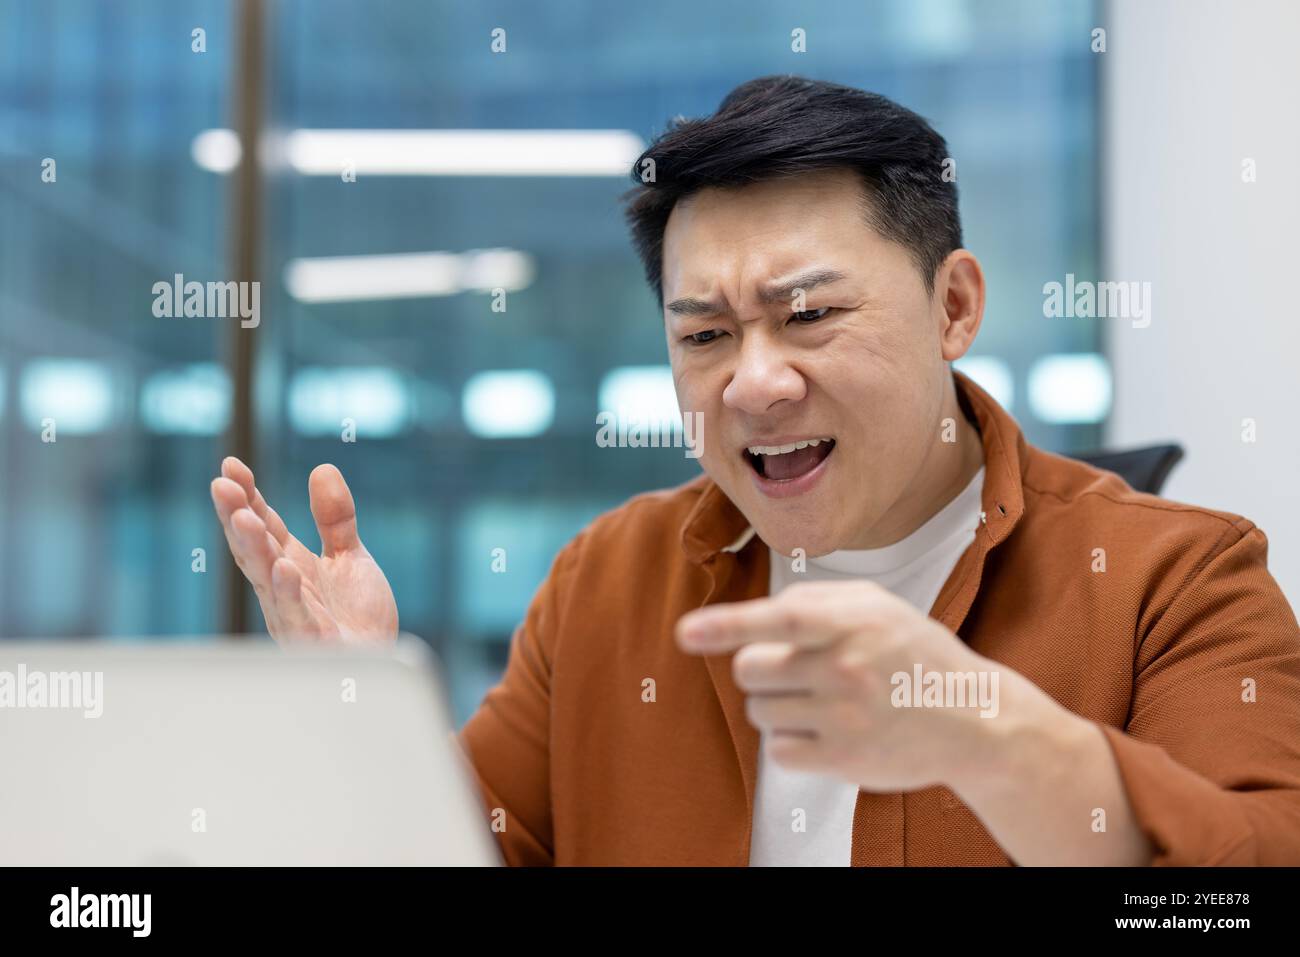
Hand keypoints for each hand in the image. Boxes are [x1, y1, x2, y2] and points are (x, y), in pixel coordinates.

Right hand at [209, 456, 397, 643]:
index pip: (264, 526)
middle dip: (237, 517)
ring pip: (266, 580)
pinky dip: (289, 593)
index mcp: (290, 565)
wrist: (381, 662)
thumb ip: (335, 519)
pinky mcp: (314, 641)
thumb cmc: (357, 618)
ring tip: (244, 516)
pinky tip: (285, 568)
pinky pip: (297, 616)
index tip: (231, 465)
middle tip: (222, 485)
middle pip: (254, 549)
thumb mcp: (349, 557)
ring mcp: (294, 616)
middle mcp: (283, 589)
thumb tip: (323, 468)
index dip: (247, 496)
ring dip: (253, 549)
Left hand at [676, 580, 1017, 792]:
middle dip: (759, 670)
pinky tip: (826, 731)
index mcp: (852, 622)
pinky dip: (791, 742)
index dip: (726, 624)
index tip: (686, 633)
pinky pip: (779, 750)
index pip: (778, 618)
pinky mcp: (843, 759)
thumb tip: (758, 614)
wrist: (973, 719)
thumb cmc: (916, 656)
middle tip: (795, 673)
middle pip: (750, 669)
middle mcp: (846, 668)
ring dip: (777, 706)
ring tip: (821, 702)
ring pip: (760, 711)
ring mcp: (843, 717)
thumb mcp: (878, 606)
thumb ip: (818, 599)